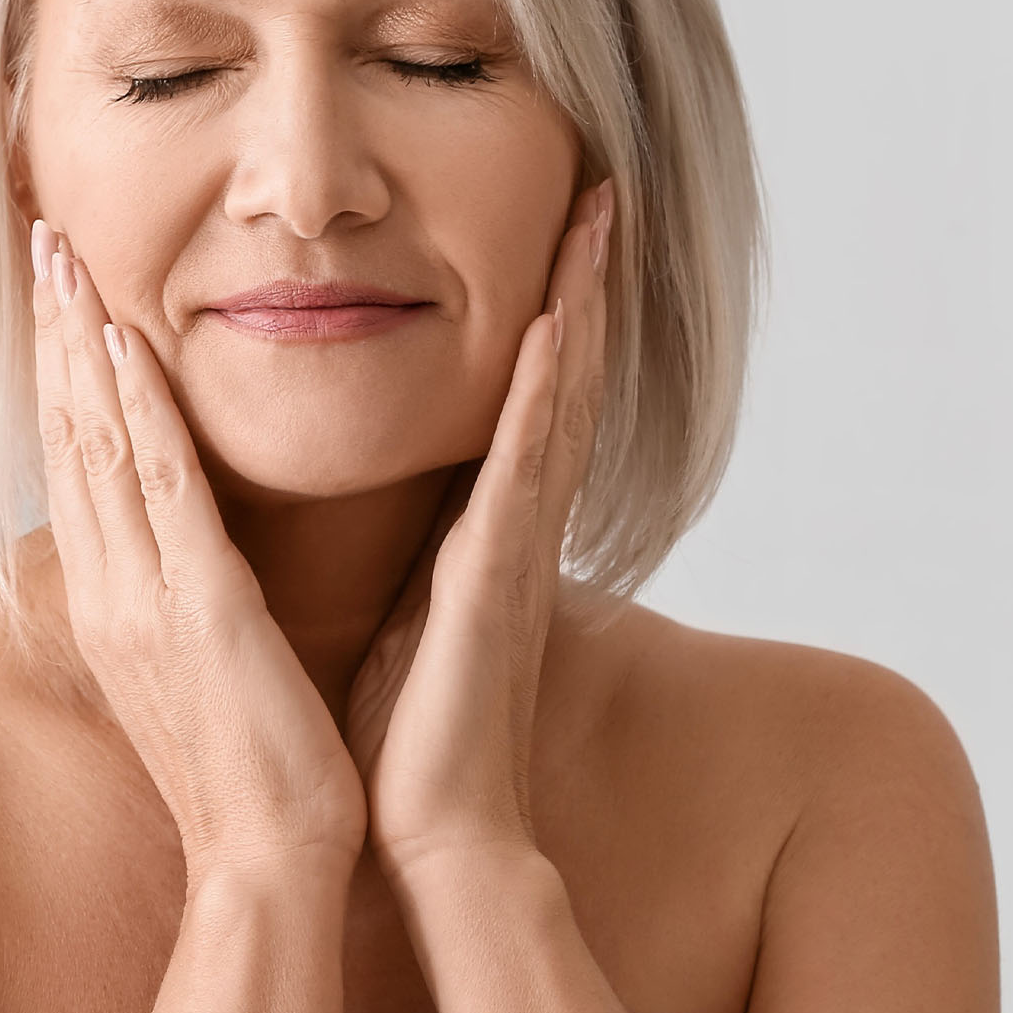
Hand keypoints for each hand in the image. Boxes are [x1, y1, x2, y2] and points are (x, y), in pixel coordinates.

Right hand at [33, 220, 366, 875]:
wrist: (271, 859)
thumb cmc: (251, 765)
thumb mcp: (199, 662)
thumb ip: (182, 592)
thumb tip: (179, 544)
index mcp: (115, 600)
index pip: (79, 460)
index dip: (64, 369)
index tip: (59, 291)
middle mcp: (111, 590)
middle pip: (70, 436)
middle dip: (55, 333)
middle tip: (42, 240)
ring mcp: (146, 599)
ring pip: (100, 446)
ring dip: (81, 345)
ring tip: (65, 261)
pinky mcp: (202, 612)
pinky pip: (164, 495)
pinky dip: (140, 417)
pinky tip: (127, 351)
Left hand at [343, 179, 613, 879]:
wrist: (431, 825)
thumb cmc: (414, 727)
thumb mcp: (415, 602)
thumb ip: (428, 543)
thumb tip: (410, 500)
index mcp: (492, 523)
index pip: (530, 393)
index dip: (554, 307)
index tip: (561, 226)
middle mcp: (518, 519)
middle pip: (564, 373)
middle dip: (583, 279)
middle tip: (603, 187)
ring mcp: (517, 541)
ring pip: (561, 398)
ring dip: (579, 304)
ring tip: (596, 218)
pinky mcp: (498, 573)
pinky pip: (527, 464)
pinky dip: (546, 391)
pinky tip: (555, 324)